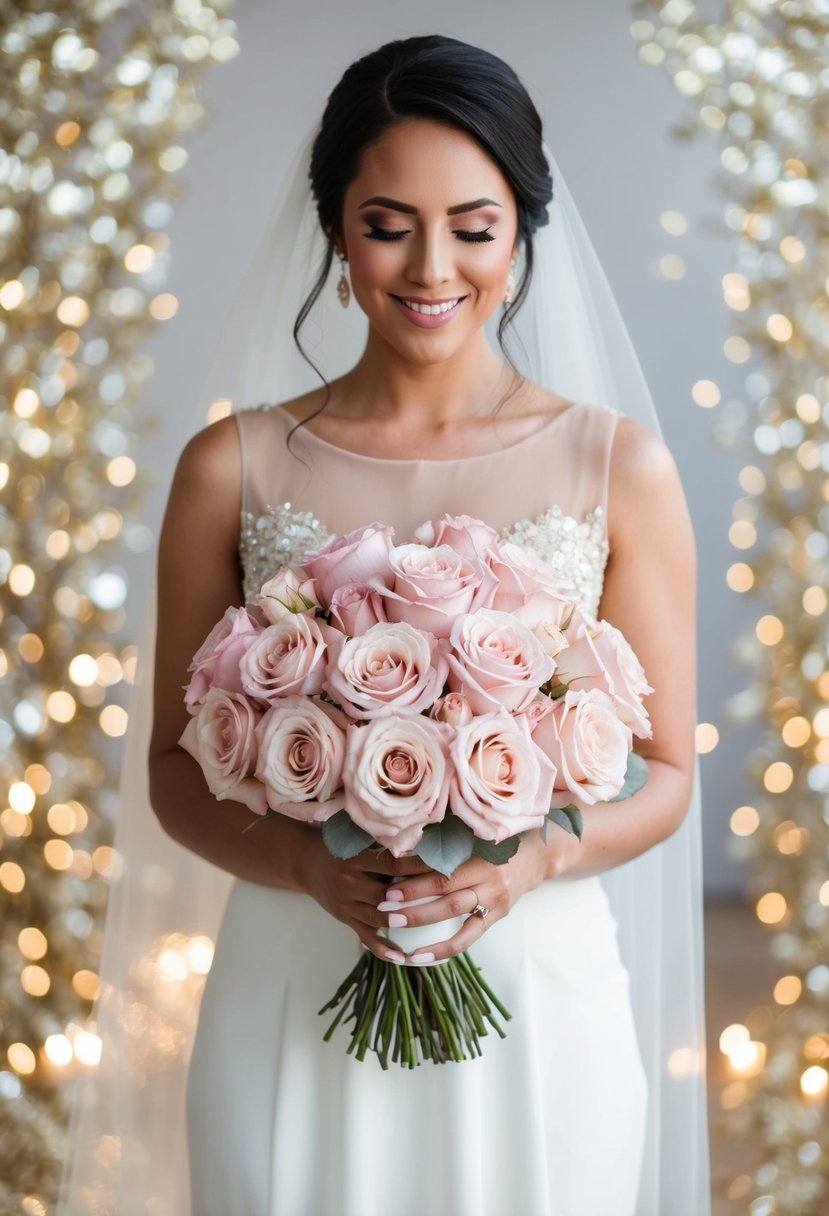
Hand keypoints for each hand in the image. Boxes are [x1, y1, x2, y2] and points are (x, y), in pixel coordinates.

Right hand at [298, 831, 434, 961]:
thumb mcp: (359, 841)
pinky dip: (384, 949)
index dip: (418, 867)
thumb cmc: (342, 847)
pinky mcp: (346, 919)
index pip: (392, 864)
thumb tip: (426, 838)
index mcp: (356, 858)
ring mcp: (346, 903)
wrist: (307, 863)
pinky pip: (366, 937)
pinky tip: (403, 957)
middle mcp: (349, 881)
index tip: (443, 867)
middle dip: (415, 899)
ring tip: (430, 929)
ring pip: (379, 918)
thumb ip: (385, 844)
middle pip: (387, 895)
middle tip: (445, 901)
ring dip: (404, 924)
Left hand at [374, 827, 573, 963]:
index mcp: (479, 853)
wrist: (539, 856)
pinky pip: (467, 938)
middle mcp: (488, 877)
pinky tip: (419, 956)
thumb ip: (448, 842)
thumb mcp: (477, 836)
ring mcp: (494, 899)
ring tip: (392, 925)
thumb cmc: (500, 842)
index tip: (384, 874)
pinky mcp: (497, 916)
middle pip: (445, 889)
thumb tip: (403, 845)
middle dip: (411, 898)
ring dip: (420, 920)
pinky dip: (442, 949)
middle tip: (383, 904)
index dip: (412, 870)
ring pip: (453, 913)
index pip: (441, 864)